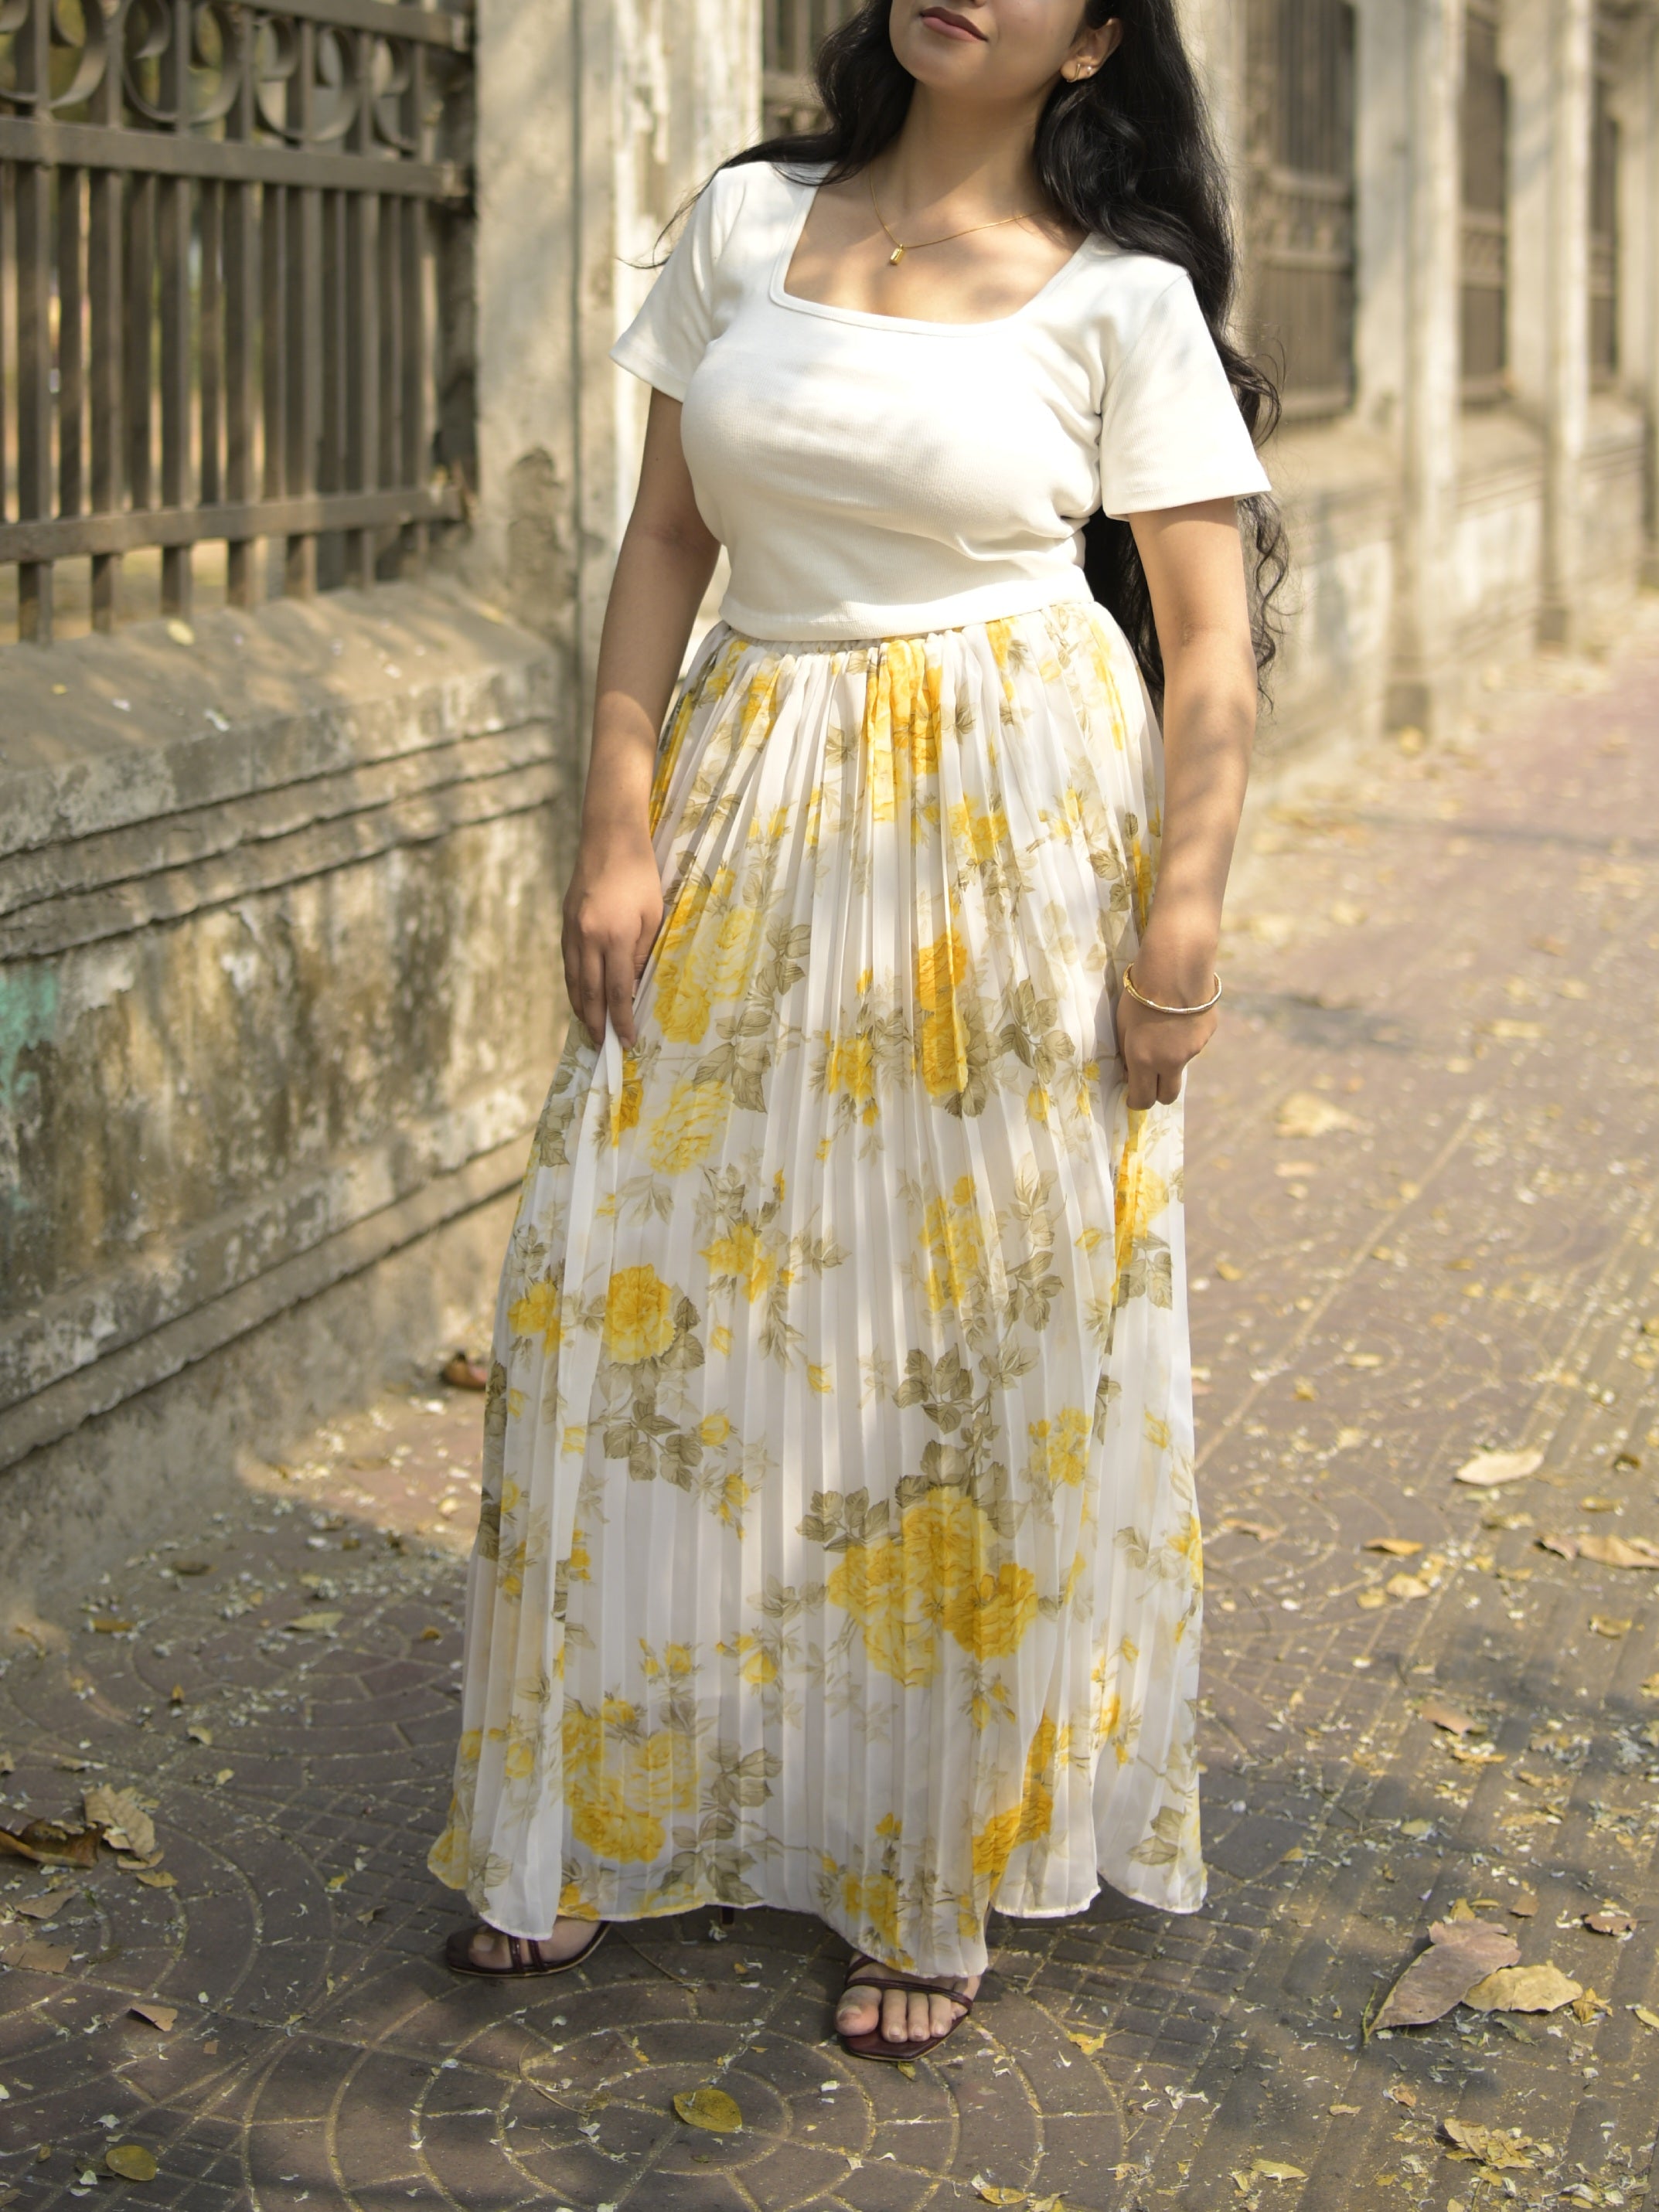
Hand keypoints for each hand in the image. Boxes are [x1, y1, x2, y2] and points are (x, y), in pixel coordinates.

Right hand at [561, 824, 663, 1049]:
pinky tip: (580, 997)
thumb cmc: (640, 876)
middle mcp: (587, 938)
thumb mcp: (652, 916)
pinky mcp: (565, 923)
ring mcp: (572, 931)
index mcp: (614, 937)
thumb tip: (630, 986)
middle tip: (601, 1046)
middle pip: (589, 993)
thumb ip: (639, 953)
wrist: (609, 839)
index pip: (617, 991)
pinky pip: (568, 964)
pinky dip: (573, 986)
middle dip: (596, 1023)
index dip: (621, 1019)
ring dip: (580, 1008)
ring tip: (589, 1028)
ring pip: (573, 981)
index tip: (626, 1040)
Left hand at [1116, 938, 1219, 1107]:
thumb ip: (1128, 1052)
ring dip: (1171, 1059)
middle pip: (1167, 1096)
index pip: (1143, 1099)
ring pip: (1180, 1065)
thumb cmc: (1140, 992)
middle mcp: (1171, 1061)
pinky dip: (1185, 1037)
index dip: (1136, 1101)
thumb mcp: (1123, 1024)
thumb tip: (1131, 1070)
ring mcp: (1193, 1049)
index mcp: (1144, 1060)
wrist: (1176, 965)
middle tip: (1149, 1080)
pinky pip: (1194, 1044)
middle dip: (1157, 1093)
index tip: (1132, 1096)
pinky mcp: (1208, 1034)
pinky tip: (1180, 1015)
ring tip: (1164, 1030)